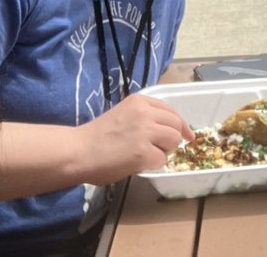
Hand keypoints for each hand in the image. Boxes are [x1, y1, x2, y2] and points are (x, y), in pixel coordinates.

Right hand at [77, 94, 194, 183]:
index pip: (170, 110)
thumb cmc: (96, 136)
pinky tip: (138, 164)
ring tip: (146, 156)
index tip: (188, 134)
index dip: (181, 124)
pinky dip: (153, 165)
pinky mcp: (144, 152)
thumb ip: (143, 118)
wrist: (78, 151)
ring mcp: (145, 132)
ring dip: (164, 152)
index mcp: (139, 101)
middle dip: (173, 140)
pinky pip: (161, 160)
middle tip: (162, 150)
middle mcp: (145, 112)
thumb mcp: (123, 114)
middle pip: (175, 125)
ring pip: (173, 141)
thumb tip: (165, 131)